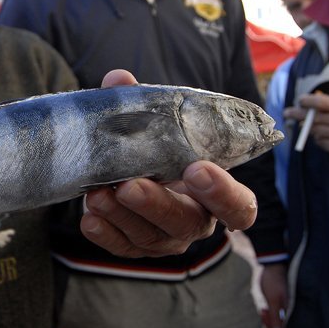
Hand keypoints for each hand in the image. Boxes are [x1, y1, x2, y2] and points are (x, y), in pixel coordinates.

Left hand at [80, 70, 257, 257]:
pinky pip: (122, 247)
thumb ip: (144, 104)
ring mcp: (166, 238)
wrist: (134, 170)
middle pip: (186, 222)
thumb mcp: (157, 126)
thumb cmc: (160, 146)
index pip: (238, 206)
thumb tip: (118, 80)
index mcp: (216, 193)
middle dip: (157, 204)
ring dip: (122, 215)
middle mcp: (196, 220)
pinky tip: (90, 218)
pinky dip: (105, 234)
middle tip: (130, 185)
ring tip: (97, 193)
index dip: (223, 193)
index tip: (196, 168)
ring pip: (150, 236)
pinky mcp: (136, 246)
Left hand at [259, 263, 287, 327]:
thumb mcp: (274, 299)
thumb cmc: (274, 280)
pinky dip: (269, 316)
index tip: (266, 324)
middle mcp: (292, 312)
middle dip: (270, 325)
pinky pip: (276, 317)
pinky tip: (264, 310)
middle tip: (264, 312)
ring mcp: (287, 309)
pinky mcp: (282, 305)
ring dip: (268, 320)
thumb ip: (276, 317)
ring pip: (277, 324)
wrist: (273, 264)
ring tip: (263, 310)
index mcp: (293, 312)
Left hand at [284, 92, 328, 164]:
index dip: (306, 101)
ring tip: (320, 127)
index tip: (300, 100)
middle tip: (287, 113)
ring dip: (312, 129)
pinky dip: (320, 140)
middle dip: (297, 114)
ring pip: (314, 131)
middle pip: (312, 117)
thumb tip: (313, 99)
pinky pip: (320, 143)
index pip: (321, 102)